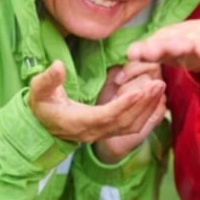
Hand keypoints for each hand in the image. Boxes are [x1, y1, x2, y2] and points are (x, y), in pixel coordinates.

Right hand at [28, 61, 165, 152]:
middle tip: (158, 83)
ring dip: (148, 108)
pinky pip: (132, 126)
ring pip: (131, 125)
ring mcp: (103, 134)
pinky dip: (146, 114)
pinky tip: (155, 98)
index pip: (106, 115)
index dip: (123, 105)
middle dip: (143, 104)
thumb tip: (58, 66)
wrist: (43, 124)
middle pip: (125, 121)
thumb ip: (48, 79)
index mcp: (79, 122)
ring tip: (160, 87)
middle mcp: (94, 131)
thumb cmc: (42, 105)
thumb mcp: (39, 90)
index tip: (140, 90)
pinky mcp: (109, 131)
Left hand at [126, 10, 199, 83]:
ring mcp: (189, 51)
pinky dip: (146, 49)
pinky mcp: (176, 43)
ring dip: (155, 51)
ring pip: (172, 51)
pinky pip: (159, 46)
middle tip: (165, 49)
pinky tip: (131, 51)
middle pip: (192, 52)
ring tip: (139, 52)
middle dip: (179, 50)